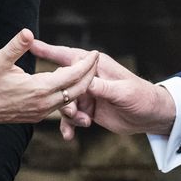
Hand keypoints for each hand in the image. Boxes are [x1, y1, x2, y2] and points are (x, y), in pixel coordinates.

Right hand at [0, 28, 97, 125]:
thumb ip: (15, 46)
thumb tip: (28, 32)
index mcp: (38, 89)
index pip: (71, 76)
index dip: (85, 64)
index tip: (95, 52)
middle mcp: (43, 104)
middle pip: (77, 90)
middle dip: (90, 74)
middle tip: (97, 60)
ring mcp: (40, 112)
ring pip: (70, 100)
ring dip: (81, 86)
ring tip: (88, 71)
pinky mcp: (36, 116)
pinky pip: (60, 106)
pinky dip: (69, 95)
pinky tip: (70, 84)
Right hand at [31, 40, 176, 139]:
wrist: (151, 116)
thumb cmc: (141, 96)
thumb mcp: (123, 92)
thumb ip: (103, 87)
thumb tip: (83, 82)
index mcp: (97, 66)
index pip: (68, 56)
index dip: (48, 50)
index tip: (30, 44)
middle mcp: (89, 78)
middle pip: (62, 83)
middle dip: (61, 99)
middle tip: (71, 112)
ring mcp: (87, 94)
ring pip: (64, 102)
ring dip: (68, 115)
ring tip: (81, 123)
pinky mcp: (88, 109)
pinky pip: (71, 117)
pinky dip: (69, 126)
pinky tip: (69, 136)